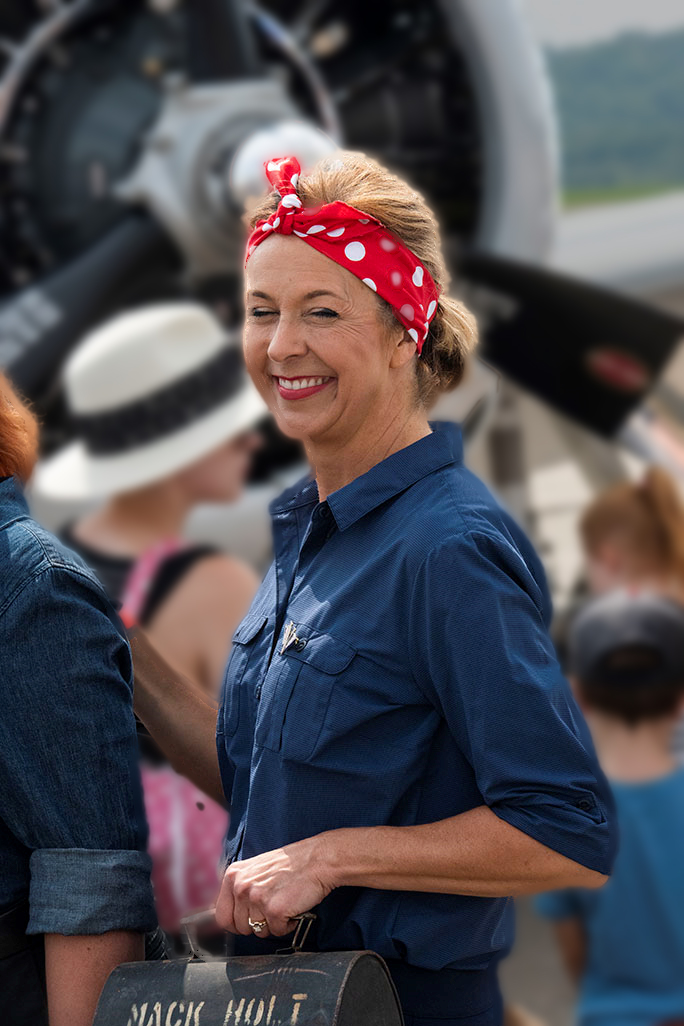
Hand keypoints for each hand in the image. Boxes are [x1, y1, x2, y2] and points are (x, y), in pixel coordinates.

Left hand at [215, 834, 334, 937]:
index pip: (222, 916)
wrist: (318, 859)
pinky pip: (278, 932)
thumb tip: (227, 913)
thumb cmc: (291, 864)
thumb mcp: (256, 870)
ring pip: (259, 932)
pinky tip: (294, 906)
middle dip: (259, 924)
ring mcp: (257, 898)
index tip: (248, 922)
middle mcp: (241, 887)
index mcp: (233, 875)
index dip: (236, 924)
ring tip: (285, 903)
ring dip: (274, 923)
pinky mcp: (275, 910)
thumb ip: (240, 888)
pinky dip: (288, 924)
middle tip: (274, 906)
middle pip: (241, 928)